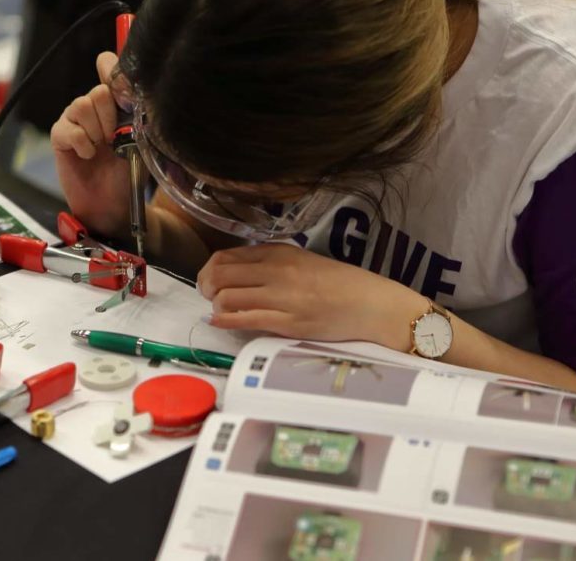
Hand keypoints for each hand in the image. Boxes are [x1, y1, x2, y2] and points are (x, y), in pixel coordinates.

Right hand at [51, 52, 130, 238]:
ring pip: (82, 105)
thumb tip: (127, 83)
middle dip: (110, 117)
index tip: (121, 93)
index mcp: (113, 103)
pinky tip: (88, 156)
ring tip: (101, 148)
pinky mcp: (60, 136)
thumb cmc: (127, 171)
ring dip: (96, 131)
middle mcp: (92, 107)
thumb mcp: (138, 138)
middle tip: (113, 139)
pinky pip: (69, 128)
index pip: (109, 70)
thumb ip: (133, 109)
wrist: (112, 203)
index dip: (112, 72)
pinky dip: (82, 143)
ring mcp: (74, 120)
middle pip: (98, 91)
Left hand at [196, 244, 423, 348]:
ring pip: (227, 298)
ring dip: (216, 306)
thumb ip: (269, 263)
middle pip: (219, 275)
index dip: (209, 270)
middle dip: (205, 288)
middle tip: (208, 297)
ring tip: (220, 311)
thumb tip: (233, 272)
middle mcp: (277, 271)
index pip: (226, 256)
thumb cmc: (337, 283)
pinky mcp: (288, 322)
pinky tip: (219, 322)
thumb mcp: (300, 261)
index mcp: (279, 253)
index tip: (209, 281)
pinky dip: (224, 322)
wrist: (370, 303)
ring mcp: (282, 297)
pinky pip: (244, 320)